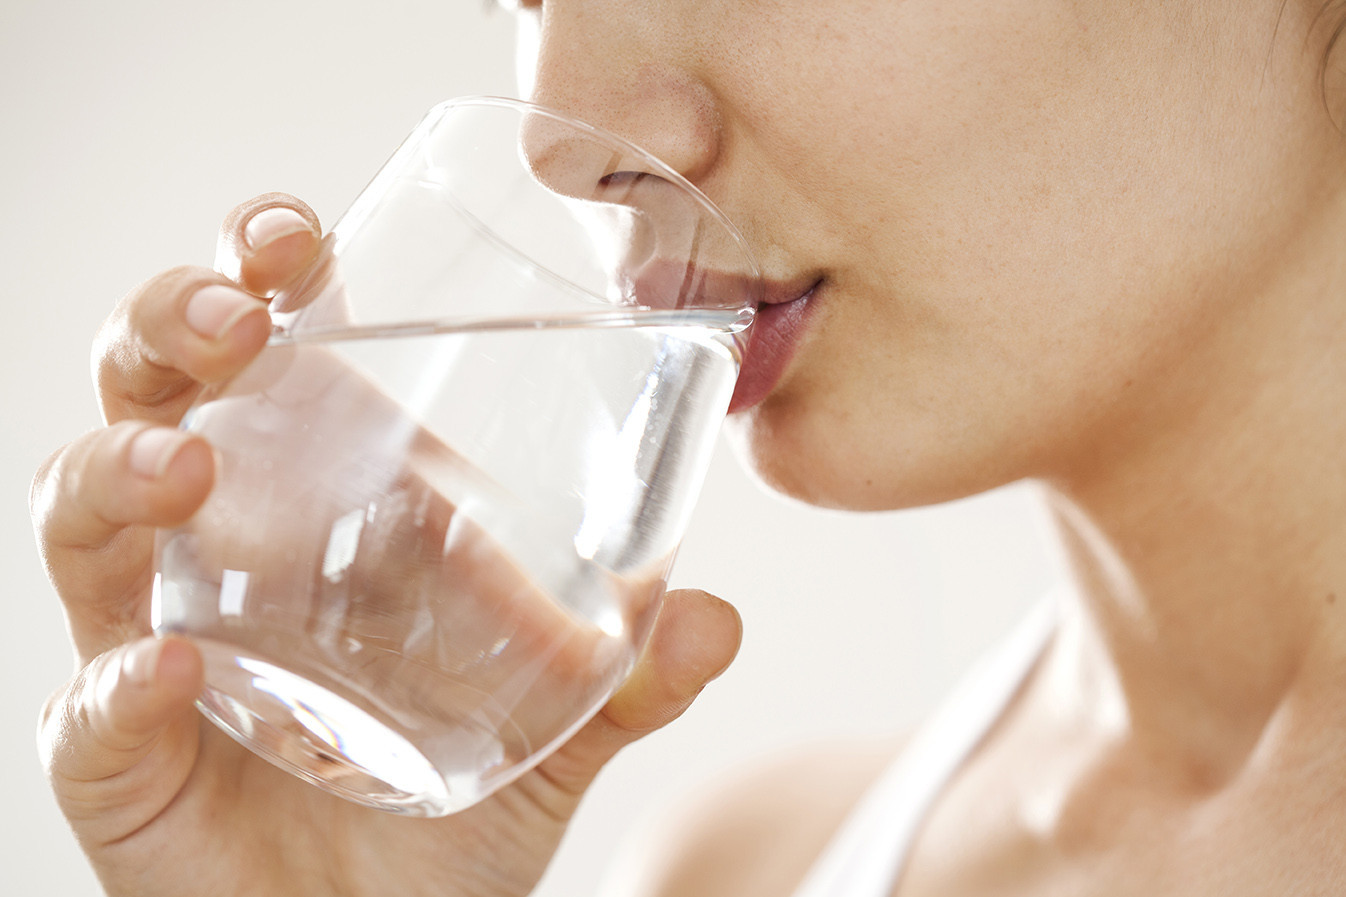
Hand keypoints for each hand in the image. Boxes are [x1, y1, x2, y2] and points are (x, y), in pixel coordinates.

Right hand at [30, 194, 740, 896]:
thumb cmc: (444, 804)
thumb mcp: (553, 722)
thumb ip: (628, 675)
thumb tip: (715, 618)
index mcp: (314, 500)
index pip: (265, 351)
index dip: (258, 271)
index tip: (302, 234)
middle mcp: (217, 549)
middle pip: (152, 392)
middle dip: (170, 324)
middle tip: (238, 314)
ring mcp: (154, 639)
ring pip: (82, 519)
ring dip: (119, 469)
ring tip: (186, 466)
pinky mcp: (122, 757)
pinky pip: (89, 709)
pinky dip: (118, 686)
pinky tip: (171, 668)